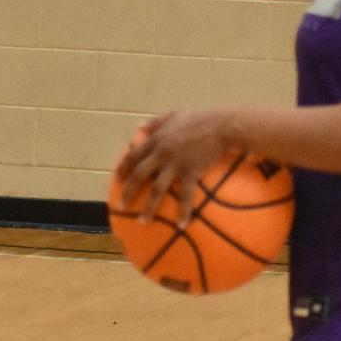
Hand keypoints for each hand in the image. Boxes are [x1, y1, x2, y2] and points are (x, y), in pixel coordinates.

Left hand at [114, 111, 231, 227]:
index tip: (118, 179)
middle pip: (139, 175)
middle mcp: (162, 153)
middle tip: (121, 205)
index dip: (124, 168)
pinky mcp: (191, 172)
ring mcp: (175, 164)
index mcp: (157, 140)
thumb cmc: (200, 118)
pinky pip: (186, 196)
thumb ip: (155, 122)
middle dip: (128, 191)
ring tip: (142, 222)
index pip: (134, 156)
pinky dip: (183, 212)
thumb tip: (139, 127)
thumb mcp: (174, 115)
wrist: (222, 126)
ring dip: (148, 208)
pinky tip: (181, 226)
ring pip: (157, 189)